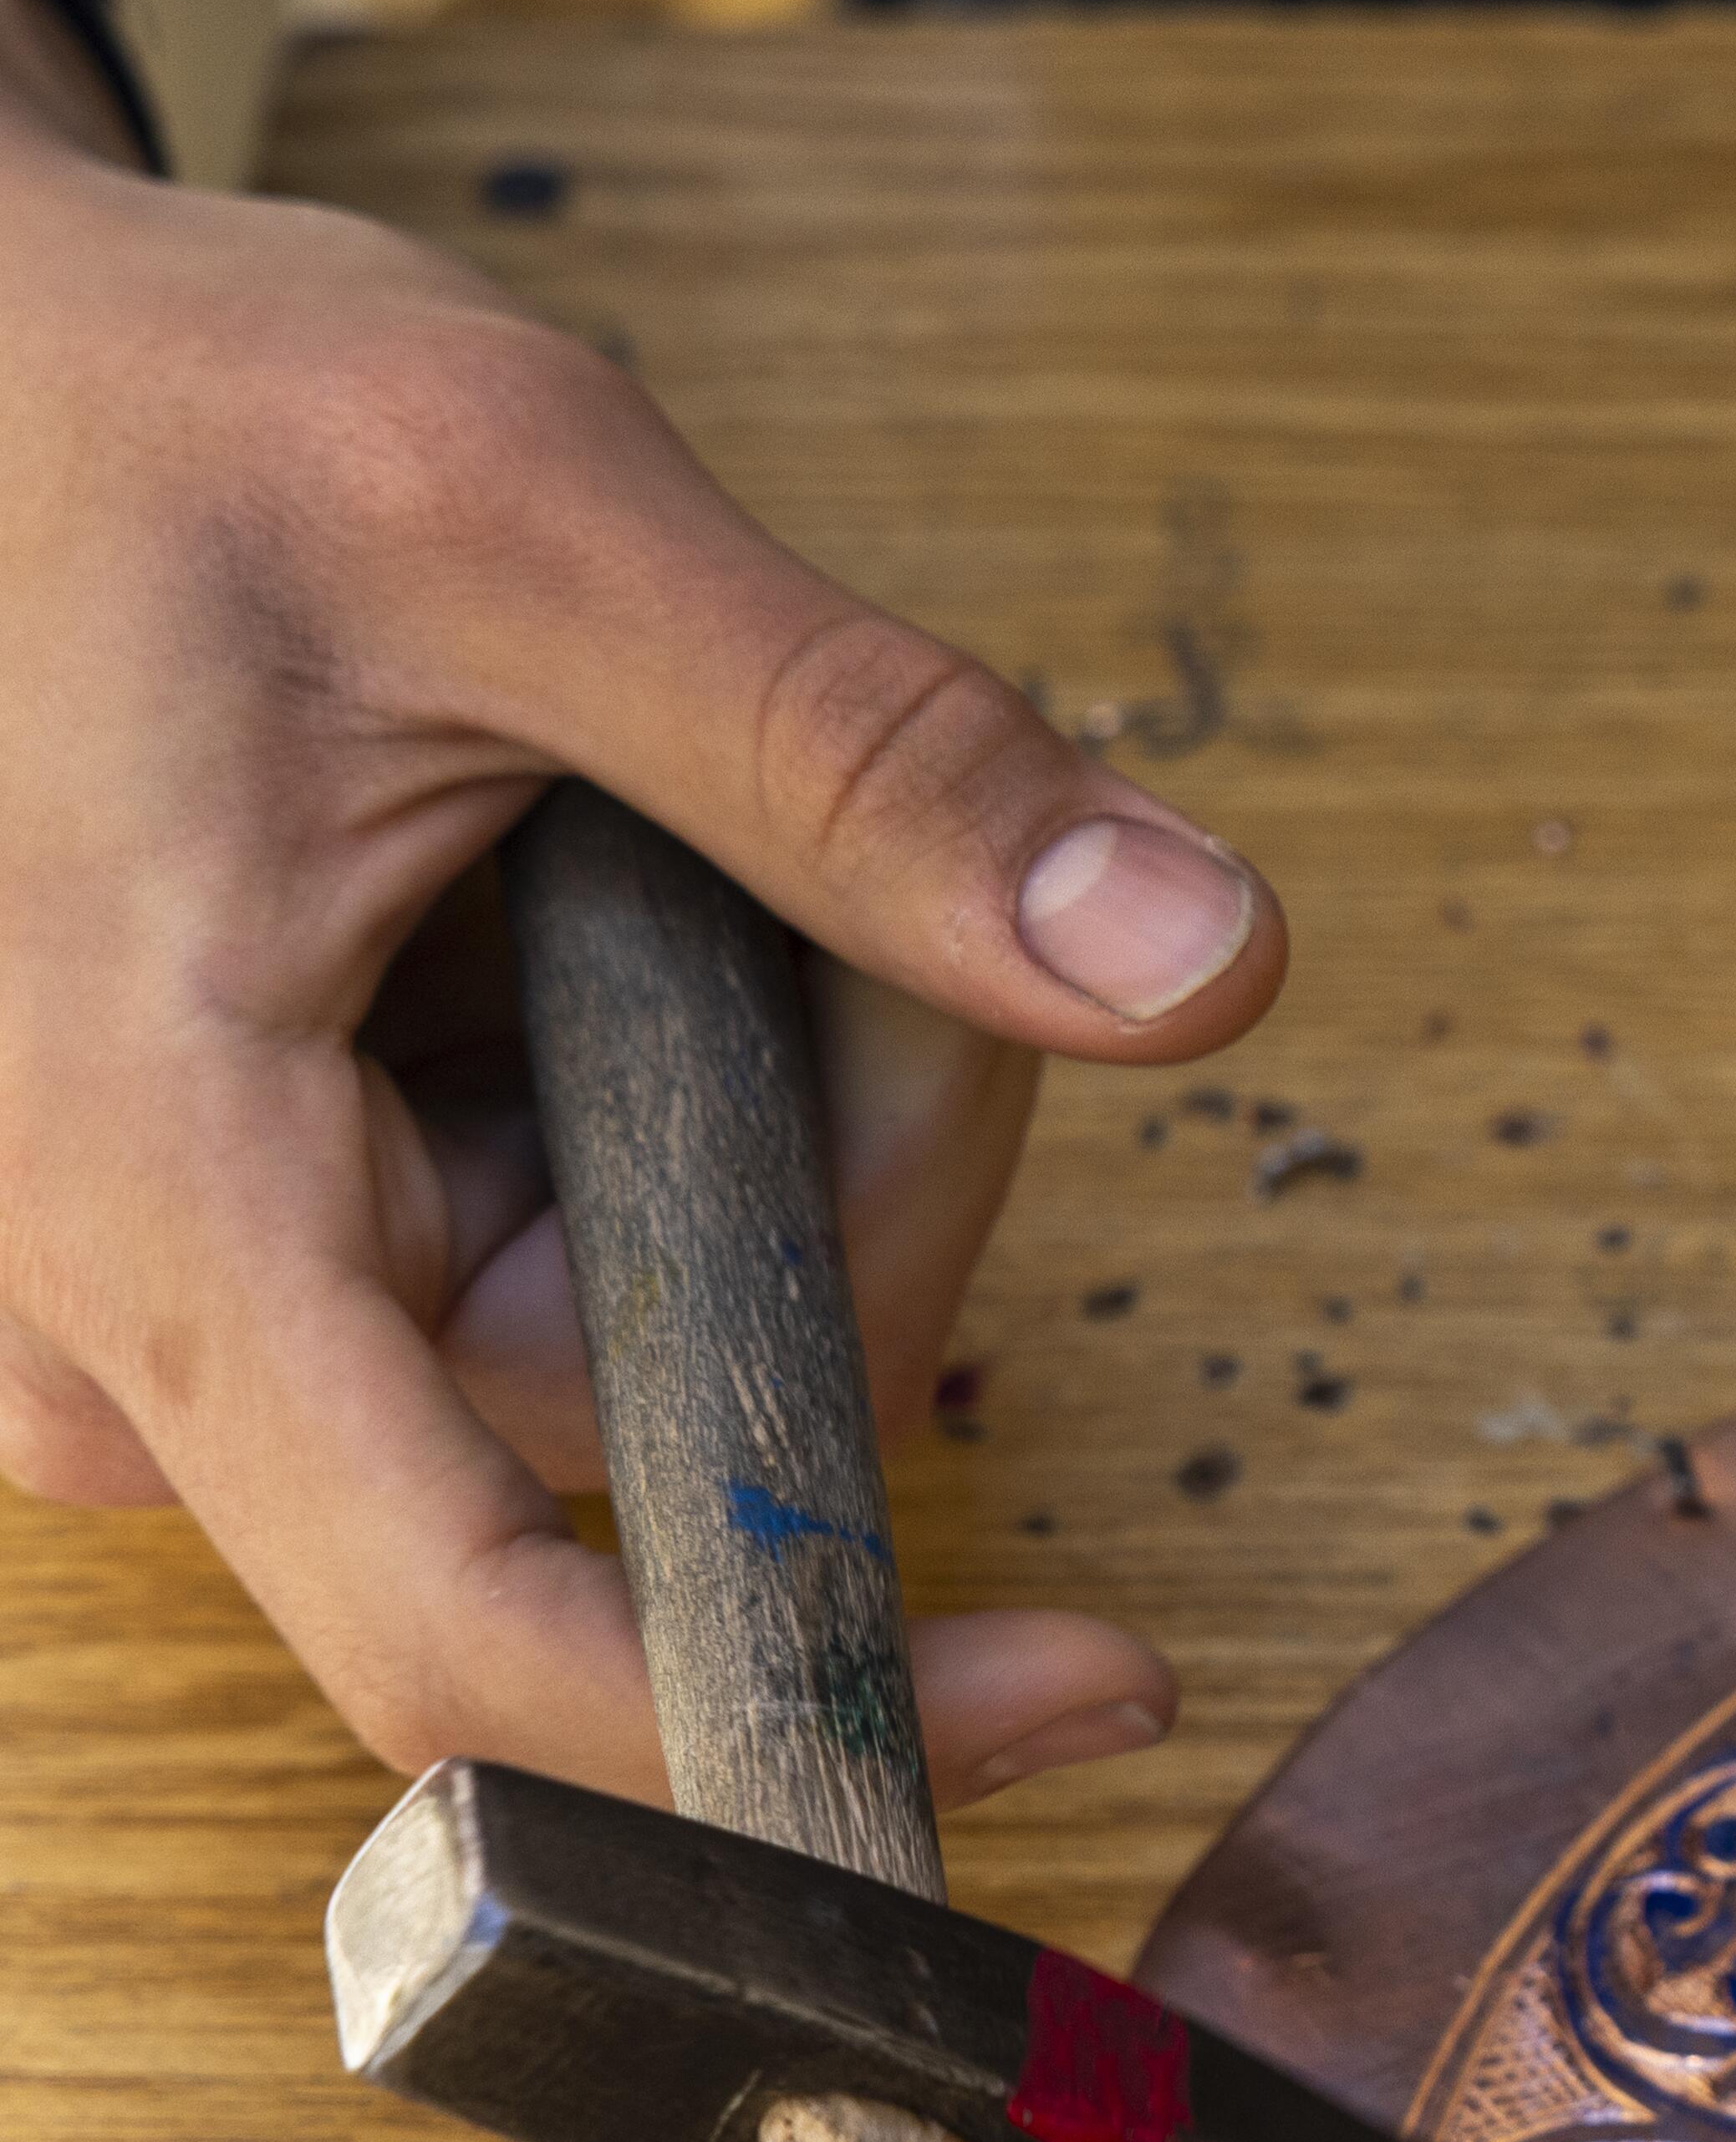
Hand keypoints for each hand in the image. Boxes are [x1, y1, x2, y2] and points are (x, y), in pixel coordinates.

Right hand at [0, 74, 1287, 1806]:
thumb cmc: (149, 423)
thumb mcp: (514, 510)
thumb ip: (858, 754)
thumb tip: (1193, 959)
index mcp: (143, 1198)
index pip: (482, 1644)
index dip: (809, 1718)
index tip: (1100, 1682)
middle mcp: (136, 1333)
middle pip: (679, 1428)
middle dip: (840, 1155)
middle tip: (785, 853)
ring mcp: (212, 1327)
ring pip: (680, 1337)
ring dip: (780, 1091)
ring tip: (639, 819)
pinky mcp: (296, 1278)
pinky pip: (606, 1263)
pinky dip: (689, 1087)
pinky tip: (581, 902)